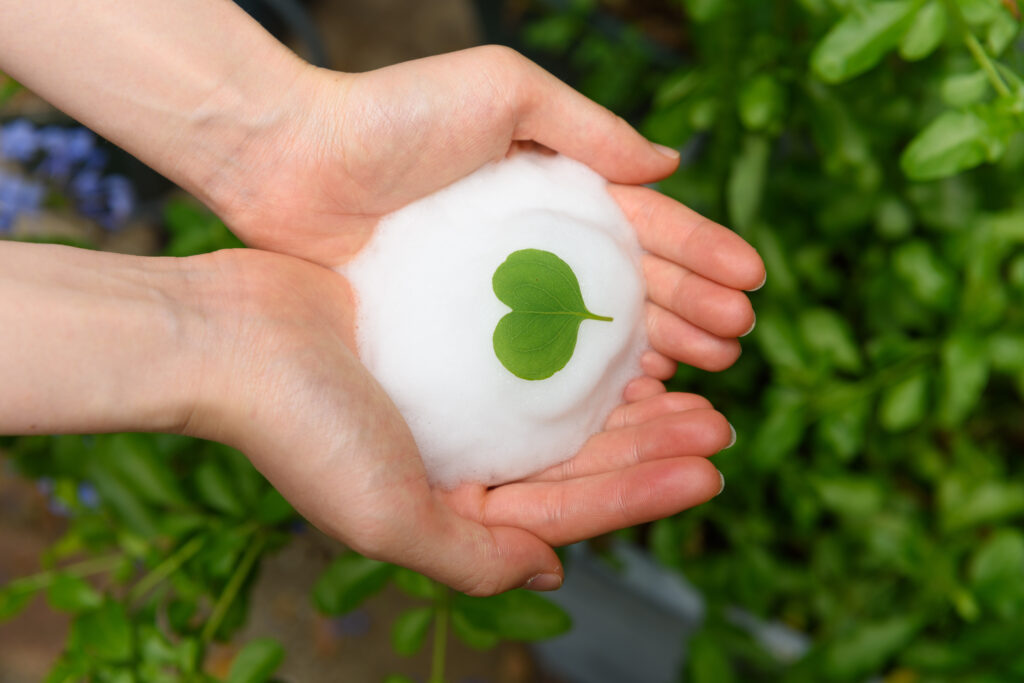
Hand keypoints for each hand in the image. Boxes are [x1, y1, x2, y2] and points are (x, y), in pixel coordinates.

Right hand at [188, 248, 734, 594]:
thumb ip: (474, 558)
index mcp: (449, 504)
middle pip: (575, 460)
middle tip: (718, 425)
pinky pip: (530, 349)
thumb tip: (550, 574)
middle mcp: (457, 456)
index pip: (565, 511)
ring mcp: (454, 398)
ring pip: (562, 409)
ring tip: (695, 385)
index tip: (710, 468)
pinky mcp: (447, 341)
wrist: (230, 335)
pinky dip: (579, 350)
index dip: (641, 494)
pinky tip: (624, 337)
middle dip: (651, 449)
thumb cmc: (303, 428)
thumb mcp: (389, 517)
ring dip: (628, 402)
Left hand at [219, 46, 764, 375]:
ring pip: (592, 326)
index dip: (701, 253)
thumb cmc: (392, 116)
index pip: (644, 225)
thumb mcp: (504, 91)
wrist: (288, 161)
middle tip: (737, 345)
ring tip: (700, 375)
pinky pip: (535, 361)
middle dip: (691, 309)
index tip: (752, 286)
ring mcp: (497, 288)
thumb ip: (588, 127)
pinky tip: (623, 396)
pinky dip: (583, 378)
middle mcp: (533, 239)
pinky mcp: (459, 328)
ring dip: (652, 347)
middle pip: (630, 281)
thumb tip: (670, 165)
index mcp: (553, 181)